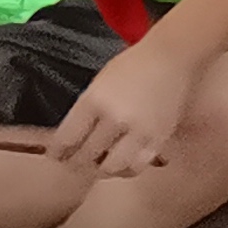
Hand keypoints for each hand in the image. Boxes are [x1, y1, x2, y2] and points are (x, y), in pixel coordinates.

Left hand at [49, 44, 199, 175]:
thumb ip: (87, 110)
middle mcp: (114, 118)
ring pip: (111, 167)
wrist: (171, 57)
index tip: (56, 156)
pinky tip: (122, 164)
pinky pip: (137, 166)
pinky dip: (126, 169)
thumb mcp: (100, 82)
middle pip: (86, 155)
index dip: (58, 152)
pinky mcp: (158, 138)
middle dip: (75, 163)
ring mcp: (138, 130)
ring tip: (99, 165)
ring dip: (101, 170)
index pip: (67, 138)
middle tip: (73, 164)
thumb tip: (75, 137)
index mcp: (94, 100)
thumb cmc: (134, 65)